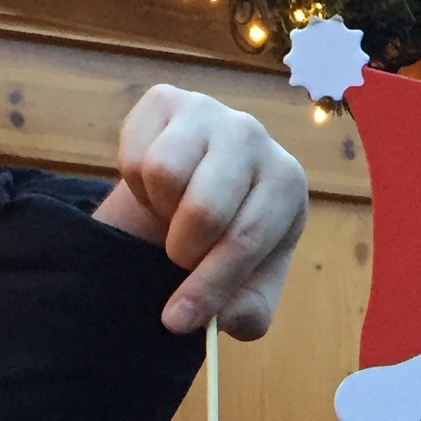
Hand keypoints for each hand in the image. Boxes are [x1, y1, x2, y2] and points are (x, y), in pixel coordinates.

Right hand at [94, 84, 307, 336]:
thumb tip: (226, 319)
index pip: (246, 239)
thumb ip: (248, 312)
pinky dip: (138, 186)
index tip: (178, 321)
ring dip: (161, 211)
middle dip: (183, 250)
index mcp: (286, 184)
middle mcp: (254, 136)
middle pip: (204, 208)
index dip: (209, 286)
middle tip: (181, 256)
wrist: (200, 190)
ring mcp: (209, 110)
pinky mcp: (165, 99)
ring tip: (175, 216)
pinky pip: (134, 155)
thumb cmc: (232, 242)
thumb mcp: (250, 286)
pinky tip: (160, 189)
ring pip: (163, 173)